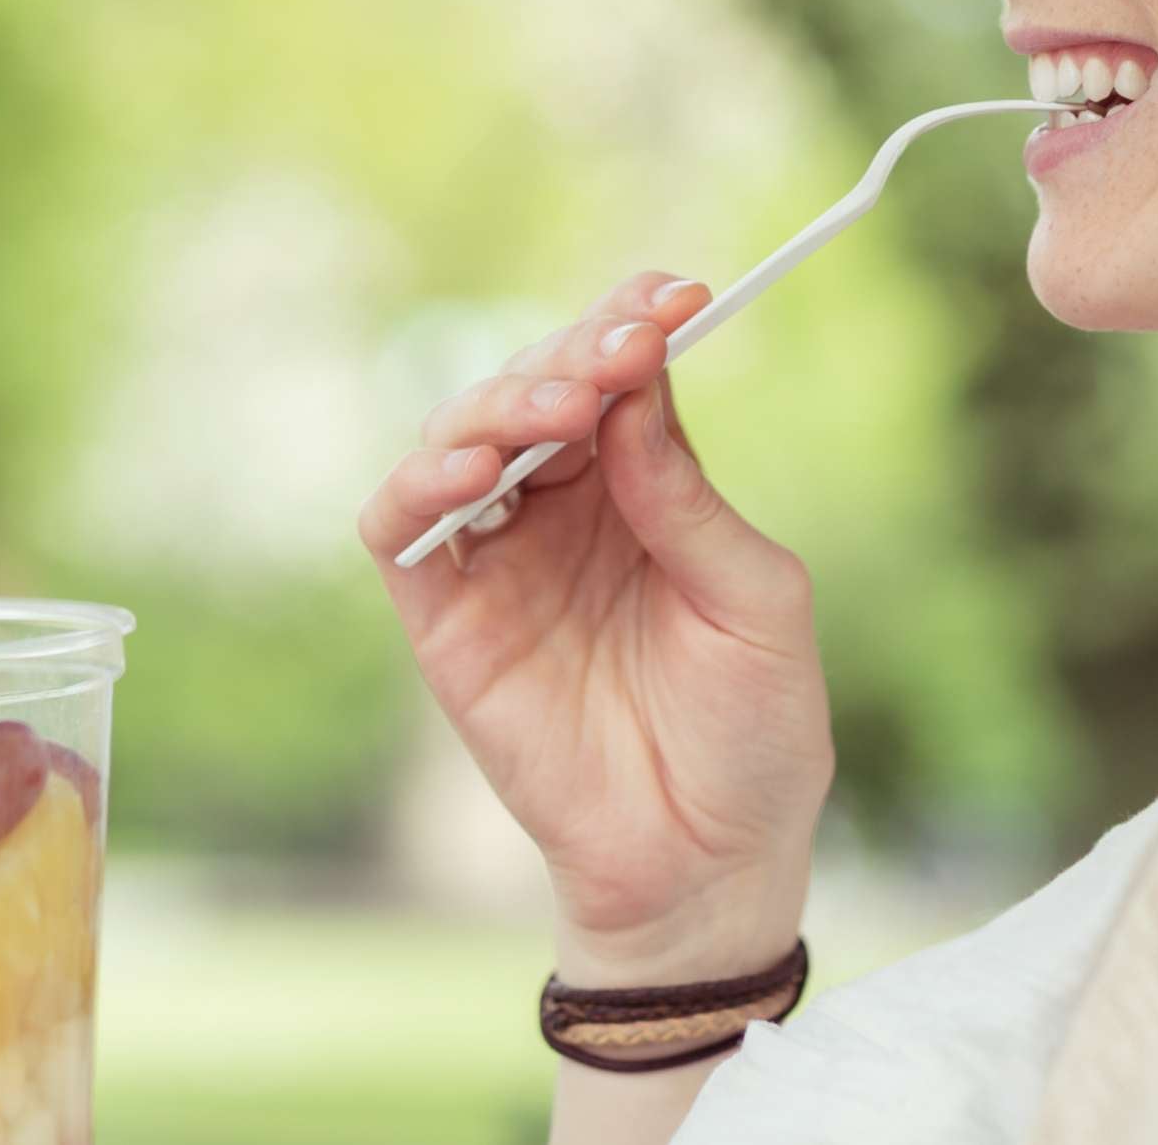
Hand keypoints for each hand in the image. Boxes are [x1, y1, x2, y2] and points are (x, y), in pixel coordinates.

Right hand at [358, 271, 833, 983]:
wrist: (708, 862)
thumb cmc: (754, 732)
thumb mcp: (757, 601)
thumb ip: (690, 499)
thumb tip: (635, 394)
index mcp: (643, 487)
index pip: (620, 377)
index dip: (632, 322)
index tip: (676, 295)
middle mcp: (562, 508)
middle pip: (535, 388)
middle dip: (574, 353)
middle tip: (622, 350)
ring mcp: (498, 559)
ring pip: (459, 436)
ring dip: (501, 401)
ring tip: (563, 406)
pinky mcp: (444, 619)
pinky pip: (400, 529)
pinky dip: (418, 482)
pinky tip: (472, 466)